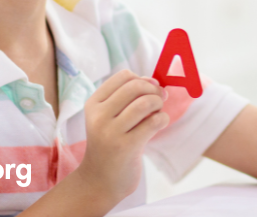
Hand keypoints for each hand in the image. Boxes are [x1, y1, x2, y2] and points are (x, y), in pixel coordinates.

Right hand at [73, 70, 169, 205]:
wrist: (100, 180)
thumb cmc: (110, 144)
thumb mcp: (108, 118)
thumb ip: (128, 98)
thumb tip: (154, 81)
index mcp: (93, 104)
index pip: (123, 76)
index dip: (142, 79)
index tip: (150, 89)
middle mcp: (99, 116)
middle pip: (135, 86)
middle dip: (154, 90)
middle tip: (160, 100)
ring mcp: (111, 132)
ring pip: (145, 103)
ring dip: (159, 104)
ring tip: (158, 112)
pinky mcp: (126, 147)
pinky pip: (153, 122)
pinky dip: (163, 119)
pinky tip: (159, 124)